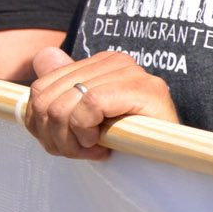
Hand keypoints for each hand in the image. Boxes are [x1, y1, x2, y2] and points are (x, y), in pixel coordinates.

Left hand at [23, 48, 178, 160]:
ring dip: (70, 140)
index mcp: (101, 64)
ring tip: (91, 152)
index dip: (40, 124)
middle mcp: (115, 61)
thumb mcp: (87, 119)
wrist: (172, 156)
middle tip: (77, 153)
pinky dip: (86, 132)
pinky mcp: (140, 88)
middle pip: (47, 98)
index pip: (42, 88)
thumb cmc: (131, 139)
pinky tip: (101, 145)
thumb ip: (63, 90)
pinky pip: (88, 106)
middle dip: (53, 136)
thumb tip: (43, 55)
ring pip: (63, 105)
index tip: (63, 145)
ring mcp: (130, 73)